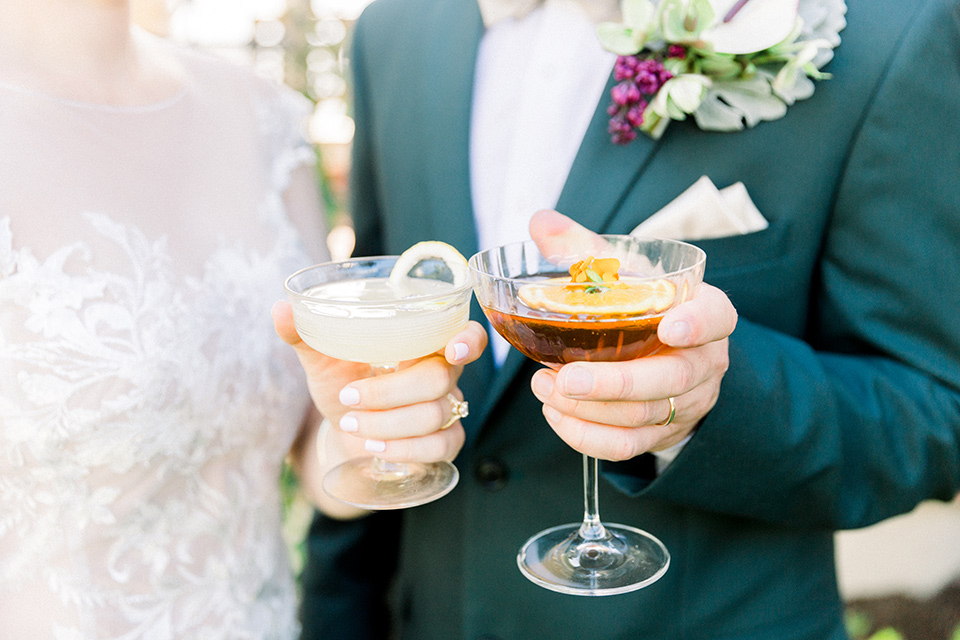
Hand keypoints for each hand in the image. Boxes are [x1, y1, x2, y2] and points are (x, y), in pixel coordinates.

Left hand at [272, 300, 487, 514]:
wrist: (341, 430)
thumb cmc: (342, 383)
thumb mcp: (322, 358)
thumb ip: (305, 333)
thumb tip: (280, 308)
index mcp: (423, 343)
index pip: (467, 334)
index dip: (470, 341)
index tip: (453, 350)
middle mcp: (442, 373)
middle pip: (439, 379)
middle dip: (389, 393)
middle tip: (349, 397)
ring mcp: (448, 409)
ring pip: (435, 415)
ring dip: (386, 422)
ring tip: (350, 422)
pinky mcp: (445, 442)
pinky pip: (440, 446)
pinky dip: (404, 448)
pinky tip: (376, 446)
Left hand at [527, 210, 737, 460]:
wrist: (665, 358)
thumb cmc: (644, 308)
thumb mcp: (625, 275)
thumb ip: (586, 250)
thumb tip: (541, 222)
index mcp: (704, 312)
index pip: (717, 317)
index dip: (699, 323)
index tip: (672, 325)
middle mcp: (702, 362)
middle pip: (671, 379)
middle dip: (615, 383)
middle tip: (567, 377)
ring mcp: (685, 402)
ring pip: (643, 416)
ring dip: (589, 408)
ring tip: (544, 386)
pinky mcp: (660, 433)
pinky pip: (626, 446)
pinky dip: (586, 436)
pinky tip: (554, 413)